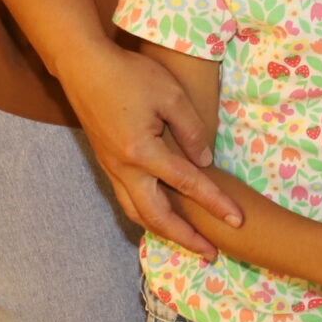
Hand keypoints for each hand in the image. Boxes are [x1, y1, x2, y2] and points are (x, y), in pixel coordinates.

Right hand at [57, 43, 242, 258]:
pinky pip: (127, 200)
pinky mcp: (107, 164)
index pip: (187, 184)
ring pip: (137, 213)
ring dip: (164, 231)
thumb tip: (205, 161)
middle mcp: (124, 169)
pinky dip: (146, 216)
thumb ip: (190, 130)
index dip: (215, 203)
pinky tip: (160, 217)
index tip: (237, 220)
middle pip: (157, 216)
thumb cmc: (129, 75)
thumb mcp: (171, 94)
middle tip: (211, 253)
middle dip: (186, 237)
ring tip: (188, 242)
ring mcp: (112, 169)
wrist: (84, 68)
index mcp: (143, 152)